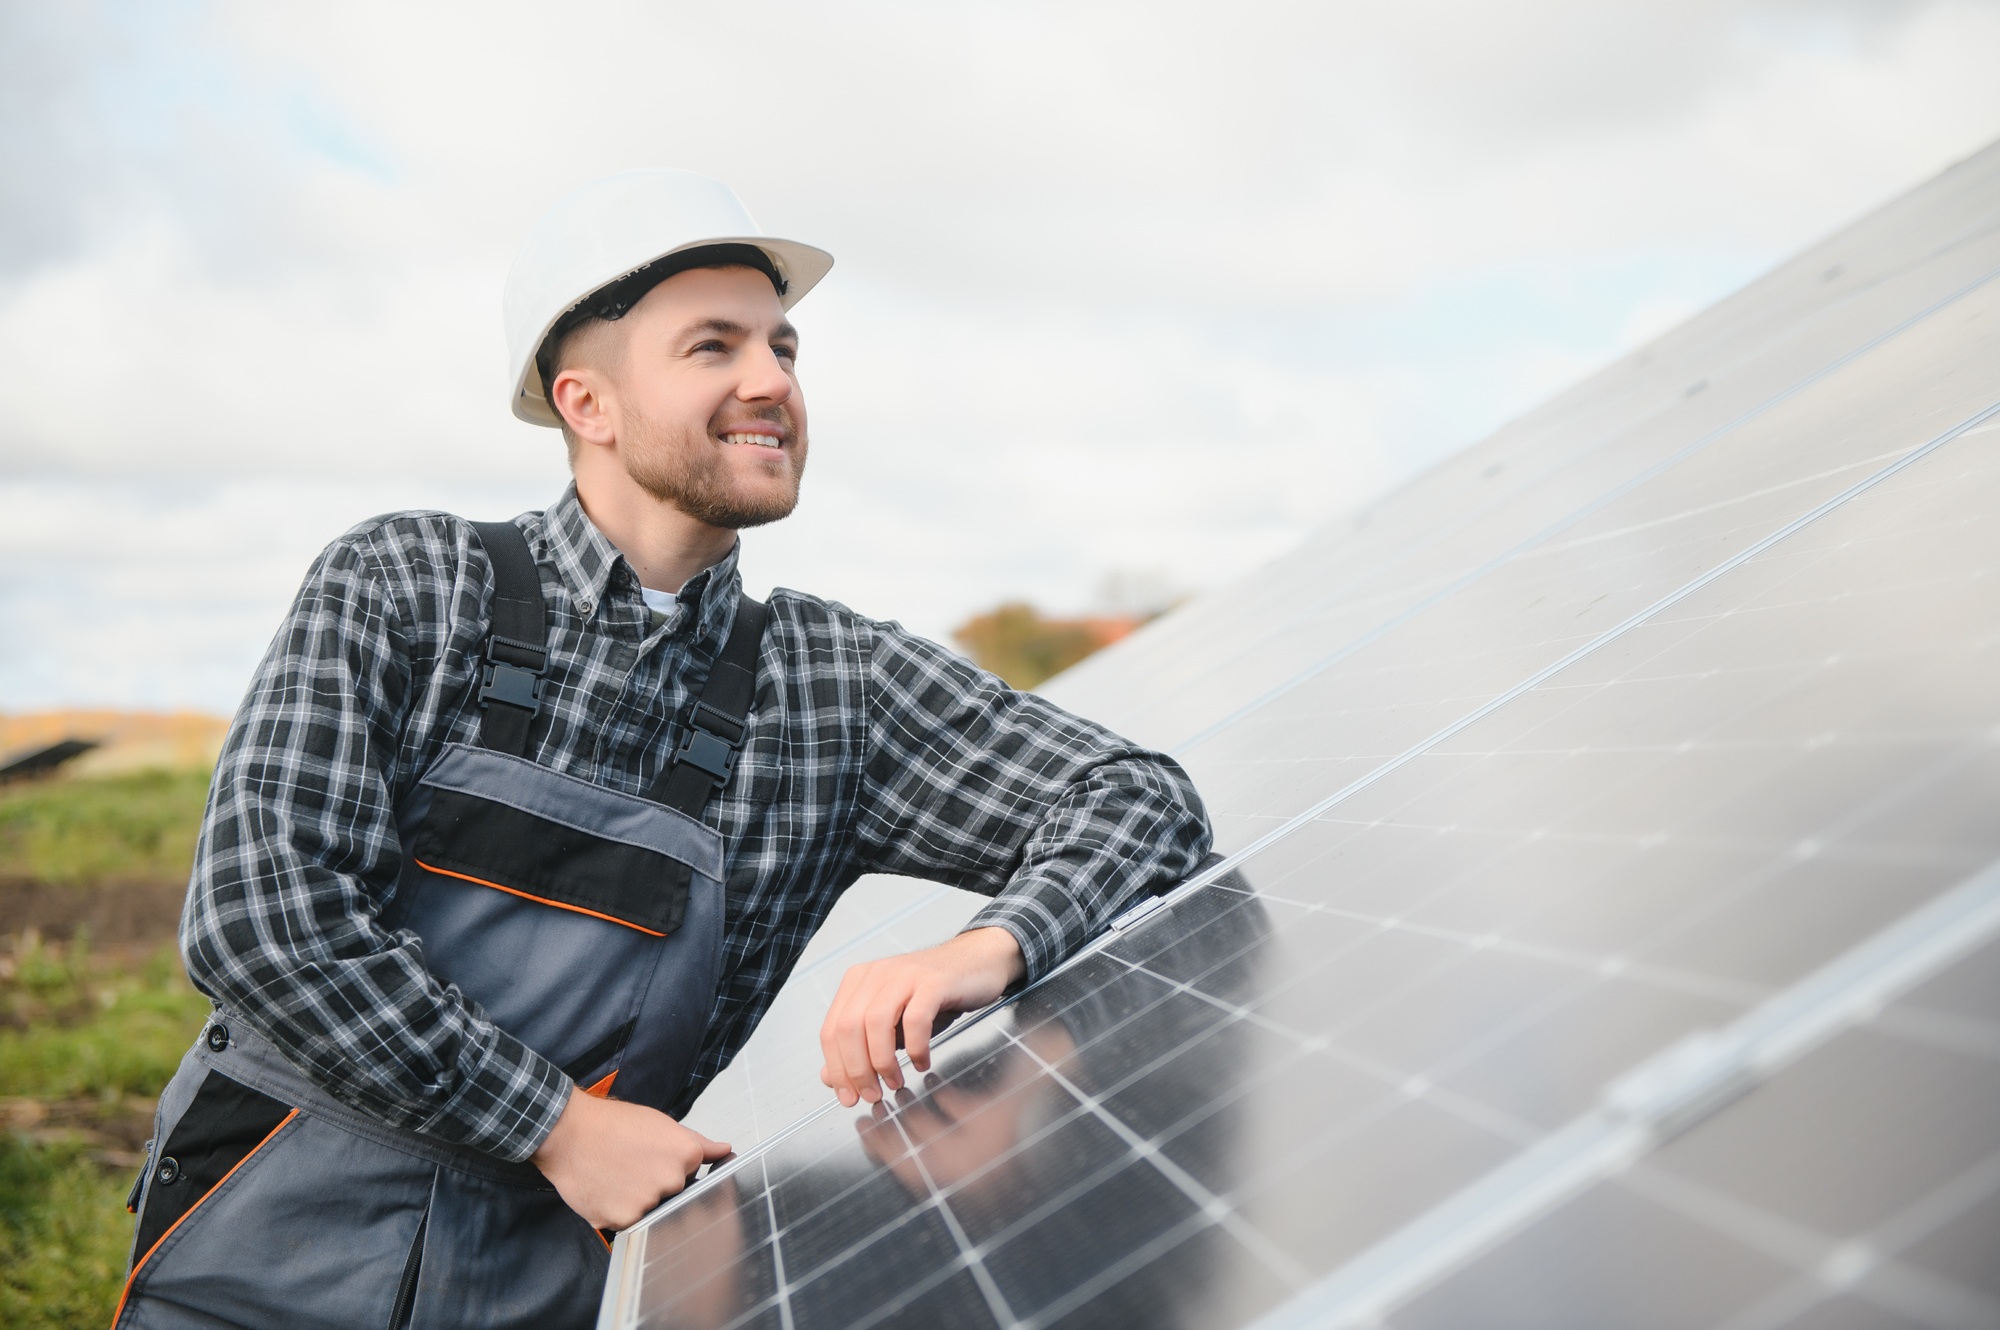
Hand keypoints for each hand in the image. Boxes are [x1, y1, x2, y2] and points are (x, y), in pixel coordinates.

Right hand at [531, 1087, 731, 1230]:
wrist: (567, 1132)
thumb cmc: (611, 1124)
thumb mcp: (660, 1123)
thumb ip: (697, 1142)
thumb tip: (725, 1150)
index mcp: (685, 1154)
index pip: (694, 1176)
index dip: (672, 1169)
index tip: (654, 1164)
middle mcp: (671, 1180)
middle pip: (672, 1195)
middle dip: (654, 1186)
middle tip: (630, 1167)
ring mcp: (647, 1202)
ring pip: (648, 1211)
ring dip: (635, 1200)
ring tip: (615, 1175)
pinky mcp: (622, 1220)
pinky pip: (626, 1224)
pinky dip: (616, 1211)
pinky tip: (605, 1189)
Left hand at [818, 927, 1024, 1107]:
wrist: (976, 962)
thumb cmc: (933, 995)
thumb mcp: (891, 1022)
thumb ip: (860, 1047)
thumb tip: (831, 1078)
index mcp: (857, 981)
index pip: (831, 1030)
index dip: (836, 1068)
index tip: (847, 1096)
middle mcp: (876, 974)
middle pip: (848, 1028)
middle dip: (856, 1070)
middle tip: (871, 1094)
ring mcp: (904, 975)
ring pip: (876, 1024)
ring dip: (882, 1062)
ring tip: (894, 1082)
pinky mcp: (933, 982)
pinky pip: (915, 1020)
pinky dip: (915, 1047)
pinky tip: (922, 1062)